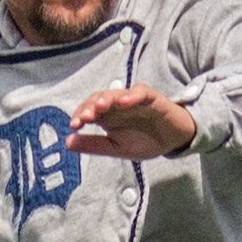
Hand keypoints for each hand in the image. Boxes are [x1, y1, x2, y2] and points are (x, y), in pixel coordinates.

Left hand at [66, 84, 195, 158]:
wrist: (174, 140)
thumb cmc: (145, 140)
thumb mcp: (117, 148)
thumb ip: (94, 145)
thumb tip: (67, 142)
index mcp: (108, 116)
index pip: (90, 109)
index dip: (81, 115)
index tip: (74, 126)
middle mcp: (119, 106)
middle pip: (101, 99)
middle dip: (91, 106)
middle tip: (85, 118)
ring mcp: (135, 101)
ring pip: (118, 94)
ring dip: (108, 99)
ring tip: (100, 107)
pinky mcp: (152, 99)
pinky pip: (142, 92)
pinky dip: (133, 95)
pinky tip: (125, 102)